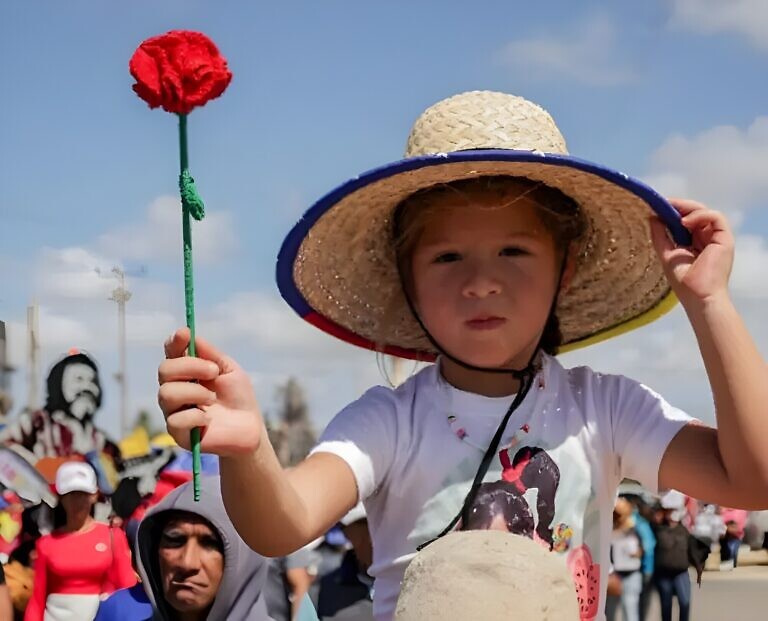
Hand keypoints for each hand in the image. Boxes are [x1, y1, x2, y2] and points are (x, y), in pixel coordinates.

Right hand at [158, 327, 262, 455]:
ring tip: (212, 399)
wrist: (250, 428)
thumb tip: (189, 334)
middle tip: (214, 372)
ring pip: (166, 394)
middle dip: (190, 366)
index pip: (171, 353)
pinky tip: (208, 420)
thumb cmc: (239, 398)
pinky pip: (175, 420)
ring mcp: (174, 411)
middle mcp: (176, 389)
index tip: (184, 334)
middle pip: (164, 370)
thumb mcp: (230, 370)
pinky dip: (195, 416)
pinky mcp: (178, 433)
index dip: (174, 342)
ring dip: (194, 392)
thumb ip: (210, 354)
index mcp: (187, 372)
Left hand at [650, 199, 733, 305]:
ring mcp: (717, 238)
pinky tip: (685, 221)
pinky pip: (715, 217)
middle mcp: (707, 238)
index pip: (686, 220)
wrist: (698, 297)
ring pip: (706, 212)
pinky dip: (700, 215)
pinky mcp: (725, 239)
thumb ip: (660, 235)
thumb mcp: (666, 253)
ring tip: (674, 214)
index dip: (674, 211)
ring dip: (689, 208)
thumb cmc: (684, 282)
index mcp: (695, 242)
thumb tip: (652, 216)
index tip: (658, 205)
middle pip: (696, 213)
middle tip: (664, 203)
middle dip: (680, 206)